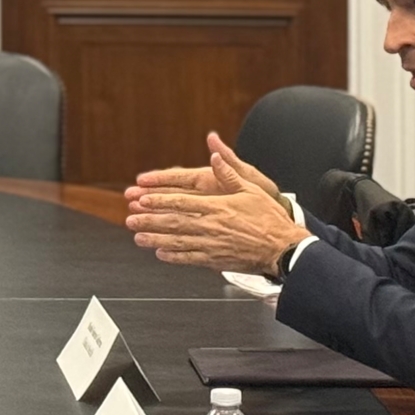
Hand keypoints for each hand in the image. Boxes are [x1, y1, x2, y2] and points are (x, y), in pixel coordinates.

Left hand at [124, 144, 308, 273]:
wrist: (283, 248)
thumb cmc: (269, 218)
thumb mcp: (251, 188)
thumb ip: (228, 173)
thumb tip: (214, 154)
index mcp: (217, 206)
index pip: (181, 201)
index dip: (159, 200)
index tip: (142, 199)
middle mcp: (211, 225)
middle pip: (173, 222)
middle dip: (149, 221)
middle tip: (131, 220)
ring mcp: (212, 244)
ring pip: (177, 242)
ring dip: (155, 239)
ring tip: (138, 238)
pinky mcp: (216, 260)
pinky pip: (190, 258)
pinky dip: (174, 256)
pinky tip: (161, 254)